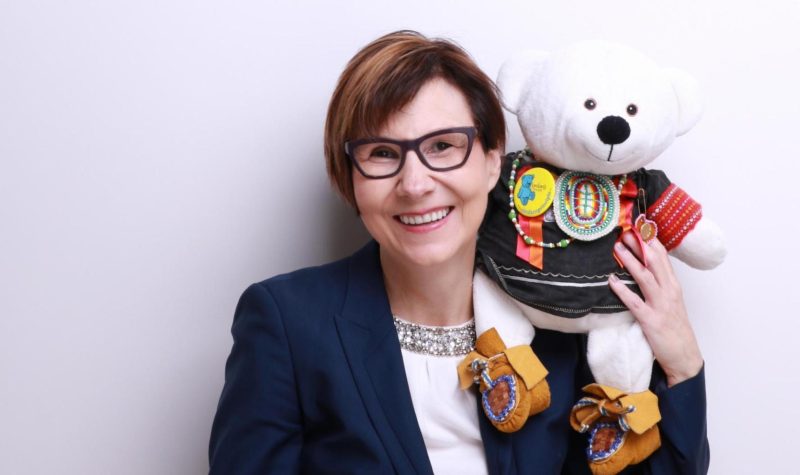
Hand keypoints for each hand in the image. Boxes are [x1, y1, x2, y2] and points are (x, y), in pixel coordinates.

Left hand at [608, 232, 703, 386]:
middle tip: (625, 229)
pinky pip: (634, 302)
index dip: (651, 239)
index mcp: (673, 286)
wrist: (685, 356)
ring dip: (631, 261)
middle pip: (654, 262)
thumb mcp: (671, 301)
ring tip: (617, 247)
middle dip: (640, 244)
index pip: (662, 257)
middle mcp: (669, 292)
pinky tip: (611, 281)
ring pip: (645, 277)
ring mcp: (660, 305)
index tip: (639, 224)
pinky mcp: (650, 320)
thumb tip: (644, 265)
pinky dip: (622, 290)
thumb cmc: (675, 328)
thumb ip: (660, 283)